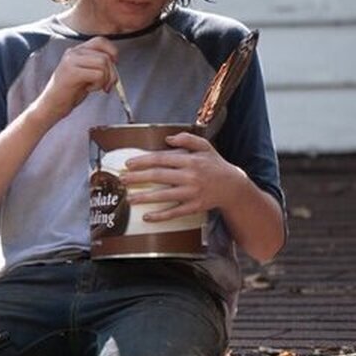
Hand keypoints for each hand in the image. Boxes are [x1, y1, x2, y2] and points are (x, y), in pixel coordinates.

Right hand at [35, 38, 122, 127]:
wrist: (51, 105)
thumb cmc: (69, 92)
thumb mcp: (84, 74)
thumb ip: (95, 64)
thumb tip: (115, 62)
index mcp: (76, 51)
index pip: (100, 41)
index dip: (112, 51)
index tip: (114, 65)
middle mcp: (73, 52)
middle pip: (105, 55)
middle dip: (112, 73)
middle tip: (107, 86)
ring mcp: (71, 61)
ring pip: (103, 63)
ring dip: (105, 79)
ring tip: (95, 87)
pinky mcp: (72, 72)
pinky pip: (98, 74)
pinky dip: (98, 84)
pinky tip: (88, 90)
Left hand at [122, 134, 238, 223]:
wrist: (233, 187)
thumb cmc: (215, 165)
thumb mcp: (205, 146)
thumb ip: (187, 138)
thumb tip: (168, 139)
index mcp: (190, 160)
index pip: (161, 159)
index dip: (143, 161)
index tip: (128, 164)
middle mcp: (190, 177)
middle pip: (159, 177)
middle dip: (138, 178)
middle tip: (122, 180)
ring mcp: (192, 194)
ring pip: (164, 196)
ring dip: (145, 197)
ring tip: (130, 198)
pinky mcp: (194, 208)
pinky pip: (175, 213)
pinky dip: (161, 216)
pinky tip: (147, 217)